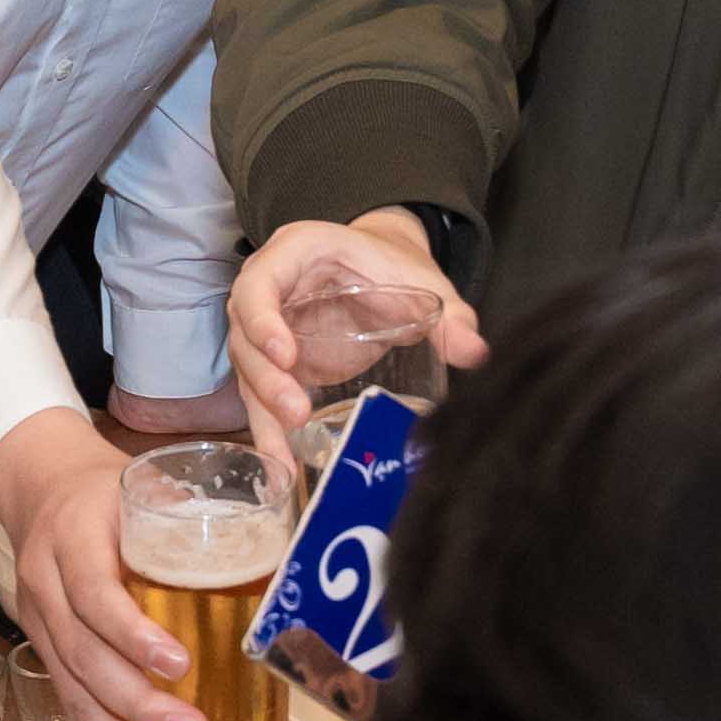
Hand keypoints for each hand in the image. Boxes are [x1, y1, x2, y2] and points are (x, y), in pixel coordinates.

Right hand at [0, 404, 206, 720]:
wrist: (36, 484)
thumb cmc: (106, 489)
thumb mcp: (144, 483)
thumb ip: (193, 516)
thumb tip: (280, 544)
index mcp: (72, 542)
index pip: (96, 596)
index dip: (134, 634)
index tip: (180, 664)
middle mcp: (46, 591)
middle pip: (86, 661)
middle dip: (139, 707)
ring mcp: (41, 629)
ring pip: (76, 699)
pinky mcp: (48, 656)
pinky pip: (73, 715)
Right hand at [229, 211, 485, 456]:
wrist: (383, 273)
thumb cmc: (394, 269)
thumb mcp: (423, 283)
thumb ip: (449, 314)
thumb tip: (474, 352)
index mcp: (296, 252)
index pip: (259, 282)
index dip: (263, 318)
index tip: (286, 354)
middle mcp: (269, 289)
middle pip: (245, 334)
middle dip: (266, 377)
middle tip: (296, 411)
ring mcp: (266, 328)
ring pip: (247, 371)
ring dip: (263, 413)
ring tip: (284, 456)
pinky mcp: (275, 363)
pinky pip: (260, 396)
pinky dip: (269, 431)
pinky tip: (281, 468)